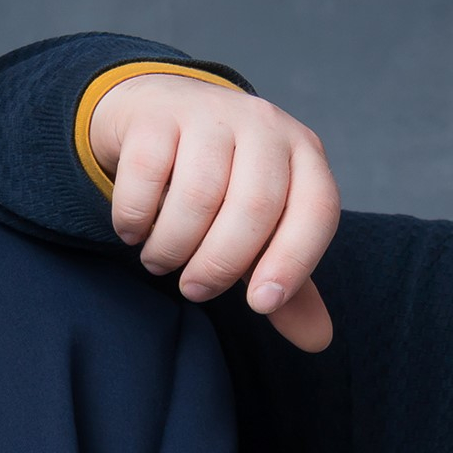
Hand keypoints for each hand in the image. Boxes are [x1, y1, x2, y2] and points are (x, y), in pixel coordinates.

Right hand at [89, 72, 340, 350]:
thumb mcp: (261, 229)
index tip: (260, 305)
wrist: (161, 111)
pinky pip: (146, 176)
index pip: (317, 210)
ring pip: (197, 195)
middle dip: (220, 264)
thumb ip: (288, 281)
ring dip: (172, 246)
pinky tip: (134, 231)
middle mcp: (263, 126)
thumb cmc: (222, 182)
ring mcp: (209, 113)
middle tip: (195, 290)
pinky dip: (136, 219)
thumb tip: (318, 340)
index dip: (293, 262)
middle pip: (254, 207)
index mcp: (303, 155)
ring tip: (160, 261)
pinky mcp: (157, 114)